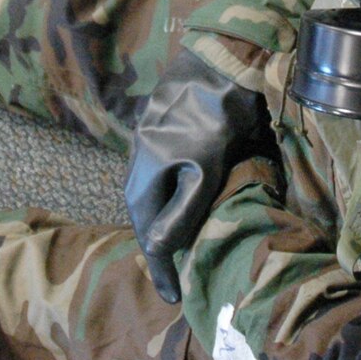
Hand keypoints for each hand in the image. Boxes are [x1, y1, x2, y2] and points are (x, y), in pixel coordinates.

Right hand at [124, 51, 272, 302]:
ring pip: (156, 194)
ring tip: (184, 247)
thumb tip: (158, 248)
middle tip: (179, 277)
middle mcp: (140, 160)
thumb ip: (182, 209)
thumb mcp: (204, 168)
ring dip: (166, 222)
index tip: (173, 299)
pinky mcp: (167, 130)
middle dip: (160, 248)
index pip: (147, 234)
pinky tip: (189, 202)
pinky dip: (174, 198)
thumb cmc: (215, 115)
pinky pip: (165, 176)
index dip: (160, 268)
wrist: (221, 60)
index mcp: (144, 174)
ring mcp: (151, 143)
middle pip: (146, 215)